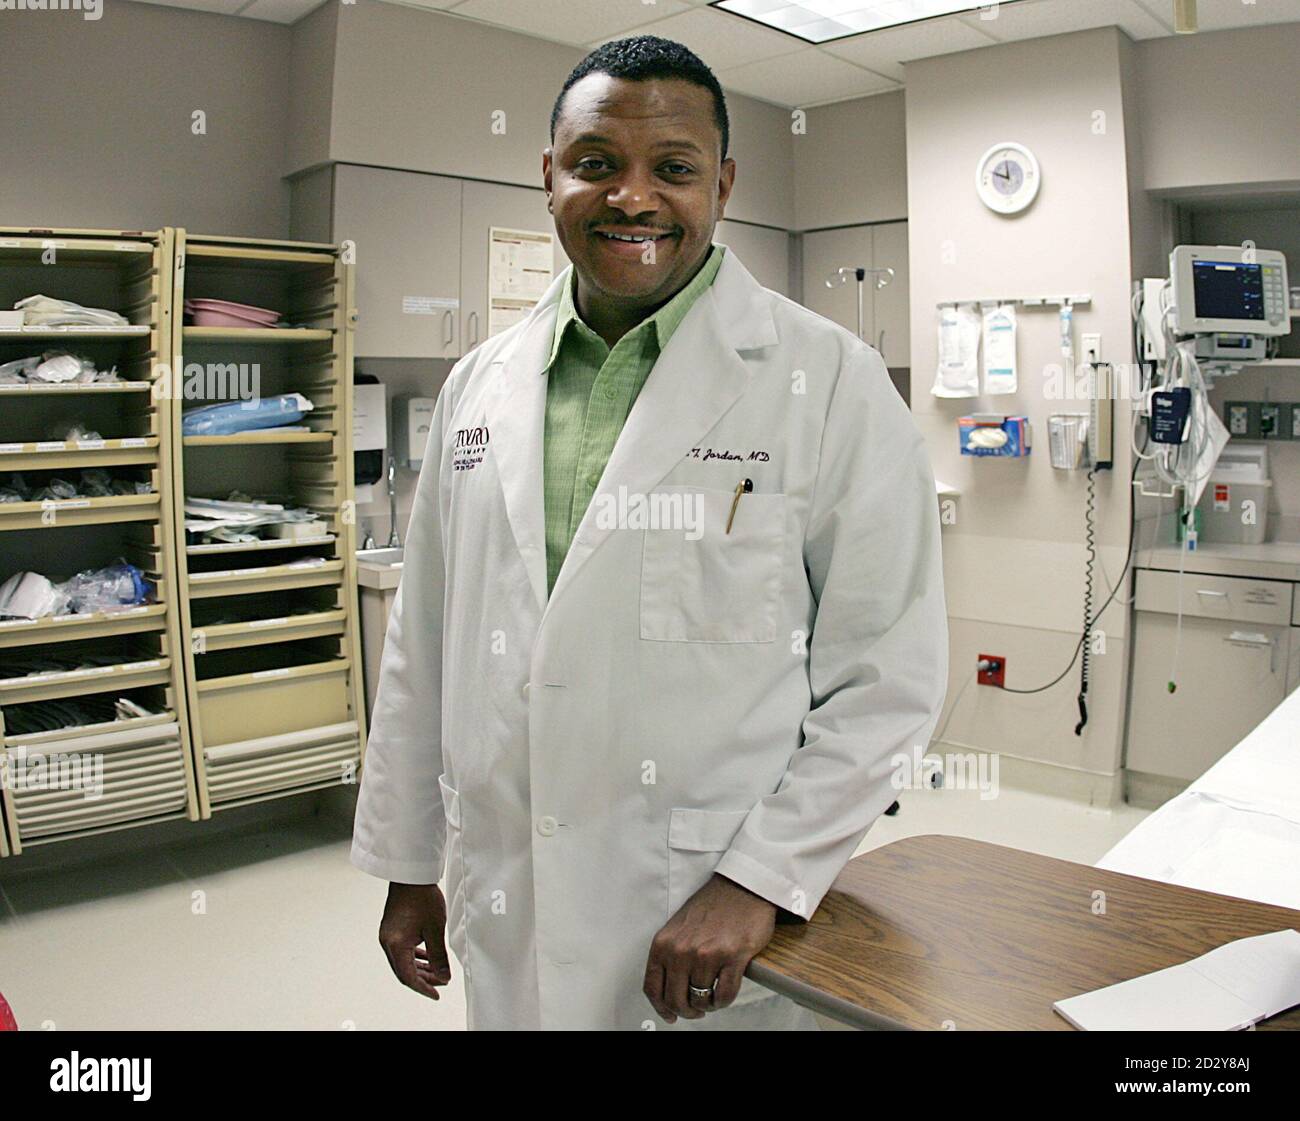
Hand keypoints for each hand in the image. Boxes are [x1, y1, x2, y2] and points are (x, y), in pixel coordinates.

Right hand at [379, 882, 451, 999]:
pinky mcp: (391, 929)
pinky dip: (415, 957)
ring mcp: (387, 936)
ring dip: (420, 968)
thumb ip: (439, 956)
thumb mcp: (435, 929)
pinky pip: (402, 950)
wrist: (411, 876)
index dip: (423, 988)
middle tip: (441, 982)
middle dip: (423, 979)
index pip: (408, 977)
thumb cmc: (422, 897)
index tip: (436, 994)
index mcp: (396, 945)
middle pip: (404, 971)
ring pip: (403, 961)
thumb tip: (444, 976)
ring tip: (437, 971)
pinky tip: (427, 956)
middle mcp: (387, 942)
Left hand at [643, 874, 777, 1022]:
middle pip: (676, 1000)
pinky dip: (724, 1001)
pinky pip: (725, 995)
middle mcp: (681, 950)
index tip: (669, 1015)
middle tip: (696, 1010)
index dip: (661, 1008)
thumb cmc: (713, 905)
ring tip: (712, 997)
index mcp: (664, 943)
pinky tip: (724, 993)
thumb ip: (670, 955)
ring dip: (707, 1005)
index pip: (653, 988)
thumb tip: (668, 988)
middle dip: (687, 1011)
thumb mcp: (678, 928)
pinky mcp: (732, 957)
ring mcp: (706, 955)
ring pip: (701, 1000)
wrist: (741, 887)